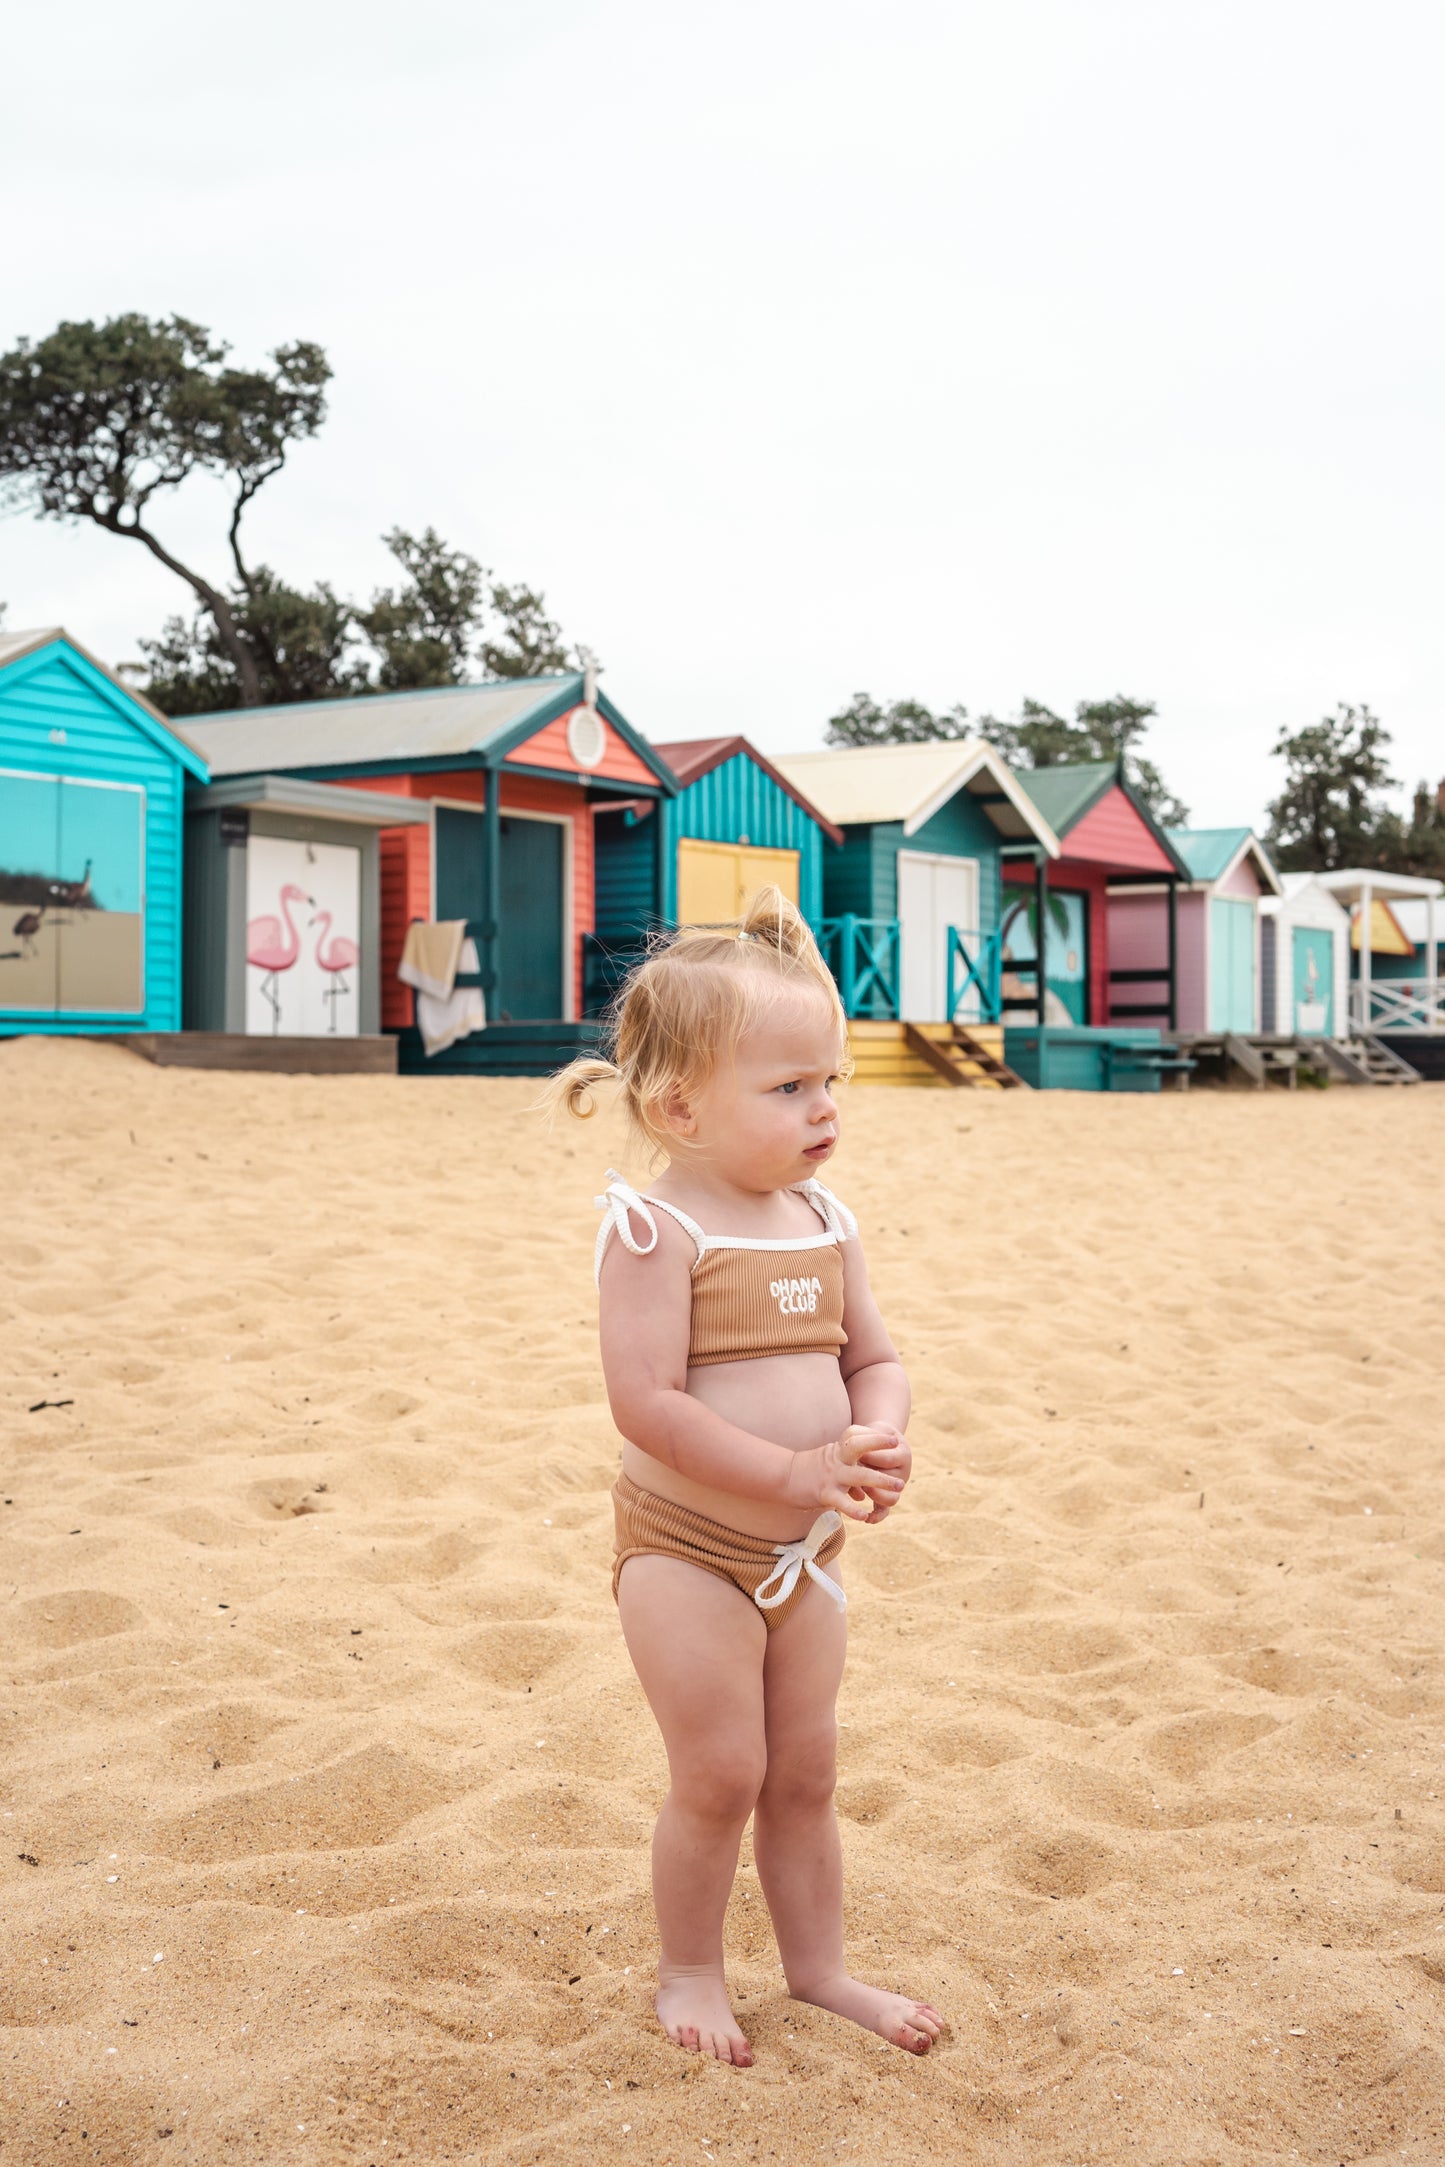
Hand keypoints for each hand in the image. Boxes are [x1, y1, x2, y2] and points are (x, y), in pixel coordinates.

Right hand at [782, 1426, 906, 1522]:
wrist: (783, 1478)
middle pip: (859, 1449)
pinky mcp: (825, 1494)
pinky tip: (864, 1516)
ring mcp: (832, 1477)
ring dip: (880, 1481)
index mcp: (838, 1452)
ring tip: (899, 1487)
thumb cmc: (810, 1471)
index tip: (893, 1437)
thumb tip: (863, 1491)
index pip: (857, 1437)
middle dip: (880, 1448)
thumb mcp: (830, 1463)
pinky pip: (842, 1503)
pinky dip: (854, 1509)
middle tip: (899, 1448)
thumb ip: (848, 1473)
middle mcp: (836, 1461)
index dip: (875, 1437)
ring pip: (859, 1476)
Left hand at [842, 1423, 910, 1523]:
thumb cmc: (870, 1435)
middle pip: (889, 1480)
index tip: (856, 1455)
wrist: (877, 1441)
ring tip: (861, 1490)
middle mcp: (902, 1472)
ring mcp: (896, 1486)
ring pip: (890, 1499)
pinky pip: (885, 1510)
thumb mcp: (868, 1432)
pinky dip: (877, 1516)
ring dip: (874, 1495)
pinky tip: (867, 1518)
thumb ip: (863, 1440)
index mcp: (902, 1452)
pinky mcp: (887, 1497)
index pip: (884, 1459)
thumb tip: (857, 1458)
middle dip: (871, 1479)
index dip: (868, 1458)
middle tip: (857, 1473)